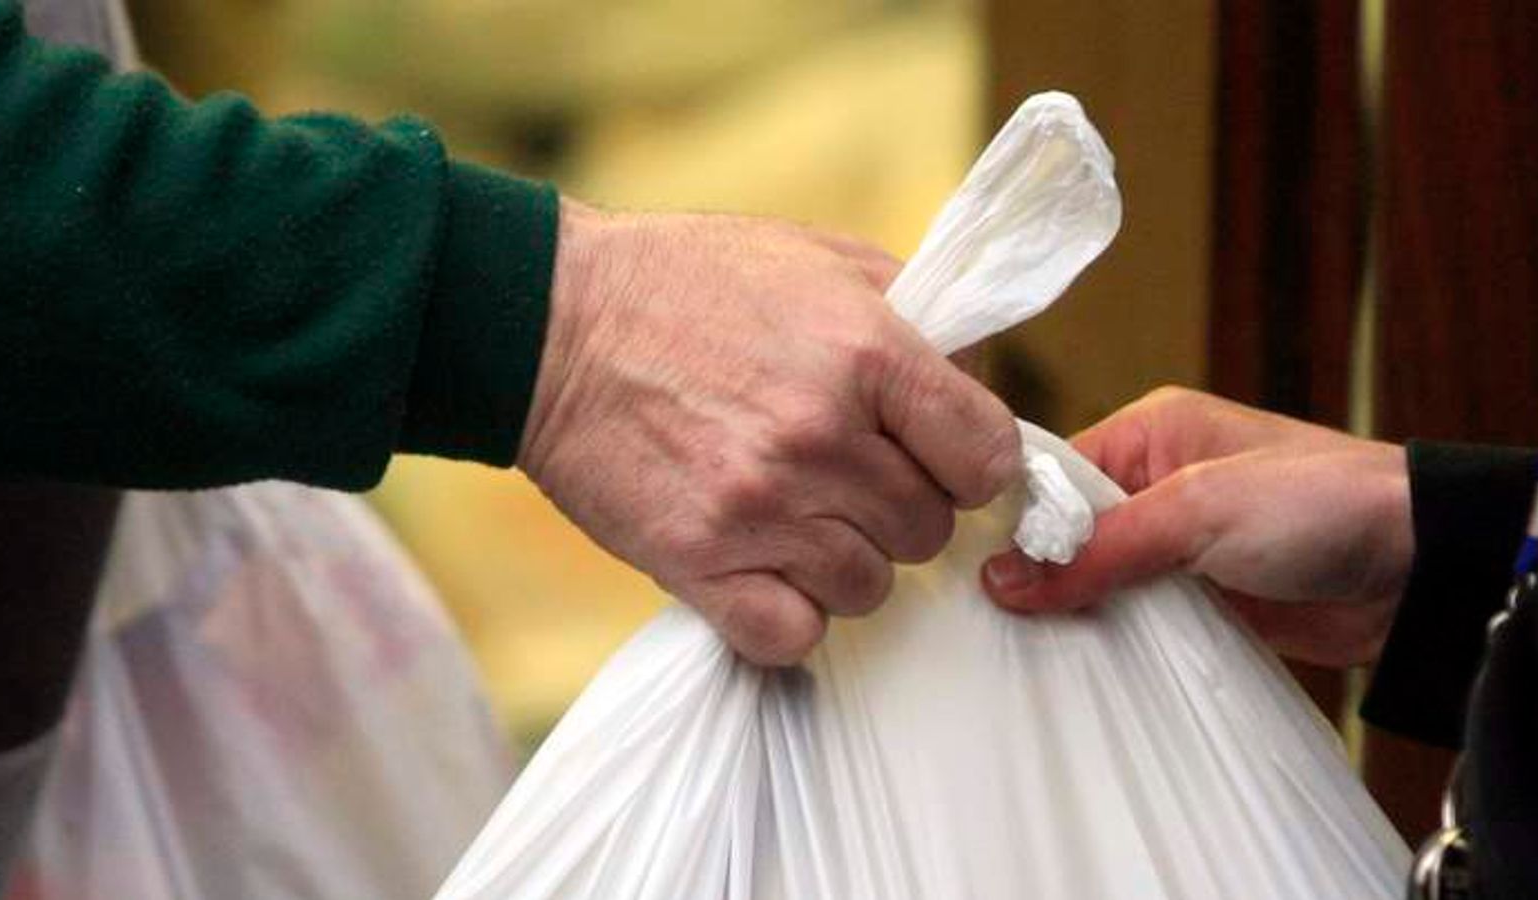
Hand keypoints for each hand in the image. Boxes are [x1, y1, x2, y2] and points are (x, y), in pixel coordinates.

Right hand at [519, 200, 1019, 664]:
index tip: (941, 457)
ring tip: (798, 516)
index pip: (988, 456)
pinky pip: (793, 635)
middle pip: (929, 529)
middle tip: (849, 476)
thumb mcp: (818, 260)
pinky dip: (790, 614)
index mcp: (866, 351)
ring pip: (869, 588)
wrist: (550, 322)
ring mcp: (758, 507)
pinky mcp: (697, 562)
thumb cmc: (688, 283)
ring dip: (845, 560)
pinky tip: (766, 569)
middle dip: (901, 507)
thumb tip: (979, 383)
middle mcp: (820, 436)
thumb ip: (917, 316)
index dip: (973, 462)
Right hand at [981, 387, 1412, 666]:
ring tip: (1016, 644)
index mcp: (1151, 433)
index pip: (1053, 472)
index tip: (968, 564)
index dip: (1012, 518)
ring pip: (1096, 579)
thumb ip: (1101, 548)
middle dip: (1037, 571)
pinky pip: (1133, 618)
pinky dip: (1110, 638)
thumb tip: (1003, 581)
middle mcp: (1156, 484)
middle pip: (1067, 531)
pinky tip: (1073, 661)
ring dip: (1073, 610)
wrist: (1418, 570)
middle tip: (985, 616)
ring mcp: (1177, 546)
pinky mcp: (1198, 599)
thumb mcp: (1198, 513)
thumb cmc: (1320, 504)